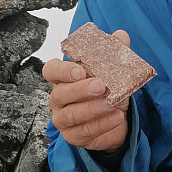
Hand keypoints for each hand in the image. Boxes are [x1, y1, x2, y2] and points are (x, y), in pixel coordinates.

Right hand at [43, 29, 130, 152]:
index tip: (80, 70)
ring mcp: (64, 119)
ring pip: (72, 114)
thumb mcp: (113, 71)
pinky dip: (101, 124)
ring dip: (92, 108)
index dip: (62, 71)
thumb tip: (121, 35)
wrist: (117, 119)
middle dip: (80, 90)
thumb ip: (115, 52)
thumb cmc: (108, 92)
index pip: (50, 70)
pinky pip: (84, 131)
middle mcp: (59, 98)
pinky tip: (116, 117)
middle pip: (60, 94)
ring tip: (111, 104)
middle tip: (101, 86)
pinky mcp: (73, 136)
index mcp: (63, 78)